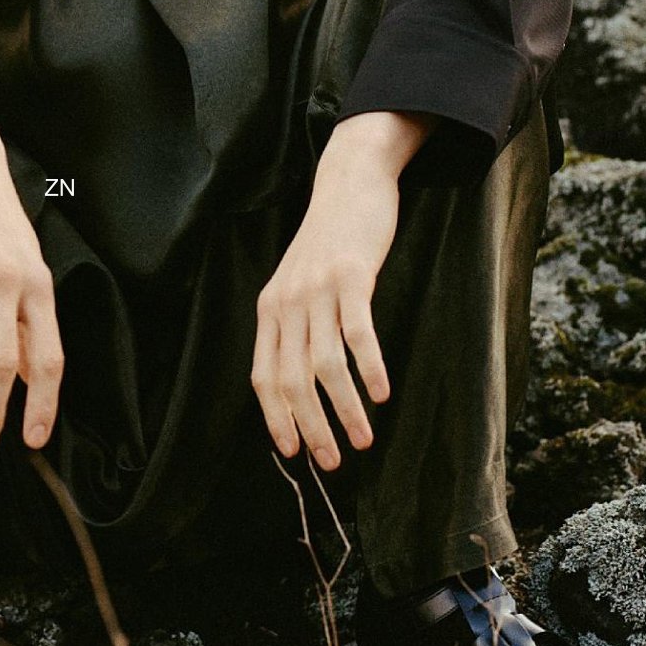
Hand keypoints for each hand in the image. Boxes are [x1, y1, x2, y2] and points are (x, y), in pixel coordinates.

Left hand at [250, 111, 433, 469]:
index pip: (263, 377)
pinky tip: (382, 393)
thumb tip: (302, 385)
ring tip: (363, 438)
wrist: (348, 184)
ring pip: (325, 365)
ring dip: (343, 409)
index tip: (294, 453)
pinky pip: (358, 333)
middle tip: (333, 461)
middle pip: (292, 380)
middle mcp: (286, 303)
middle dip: (311, 427)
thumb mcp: (297, 284)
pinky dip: (369, 368)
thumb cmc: (329, 243)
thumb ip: (294, 326)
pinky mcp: (350, 277)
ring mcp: (317, 289)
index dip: (277, 419)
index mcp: (269, 310)